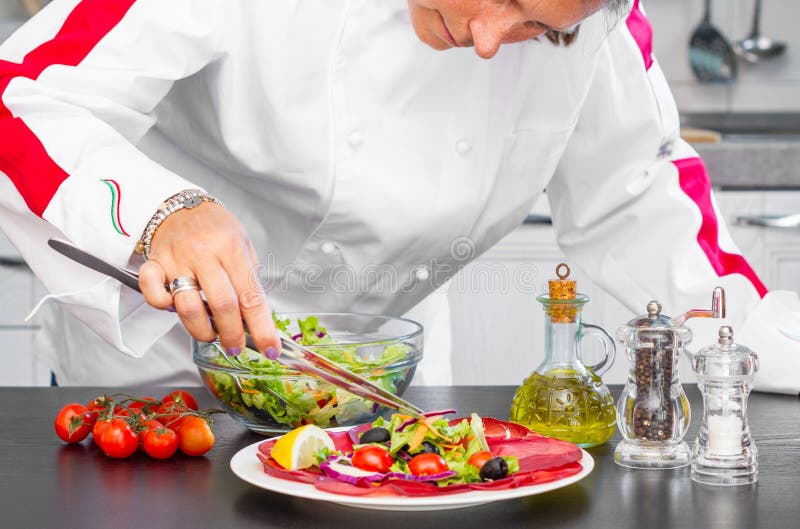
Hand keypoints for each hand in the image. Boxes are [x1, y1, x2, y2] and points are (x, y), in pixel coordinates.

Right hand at [138, 202, 279, 356]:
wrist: (180, 206)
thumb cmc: (216, 229)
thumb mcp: (243, 244)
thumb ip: (248, 279)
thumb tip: (257, 318)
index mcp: (231, 248)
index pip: (250, 297)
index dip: (262, 328)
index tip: (269, 349)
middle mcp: (204, 253)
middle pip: (221, 306)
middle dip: (232, 335)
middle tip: (236, 346)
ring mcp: (176, 259)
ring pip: (188, 307)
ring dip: (202, 330)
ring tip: (211, 334)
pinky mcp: (154, 264)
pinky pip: (153, 294)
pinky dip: (163, 307)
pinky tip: (175, 308)